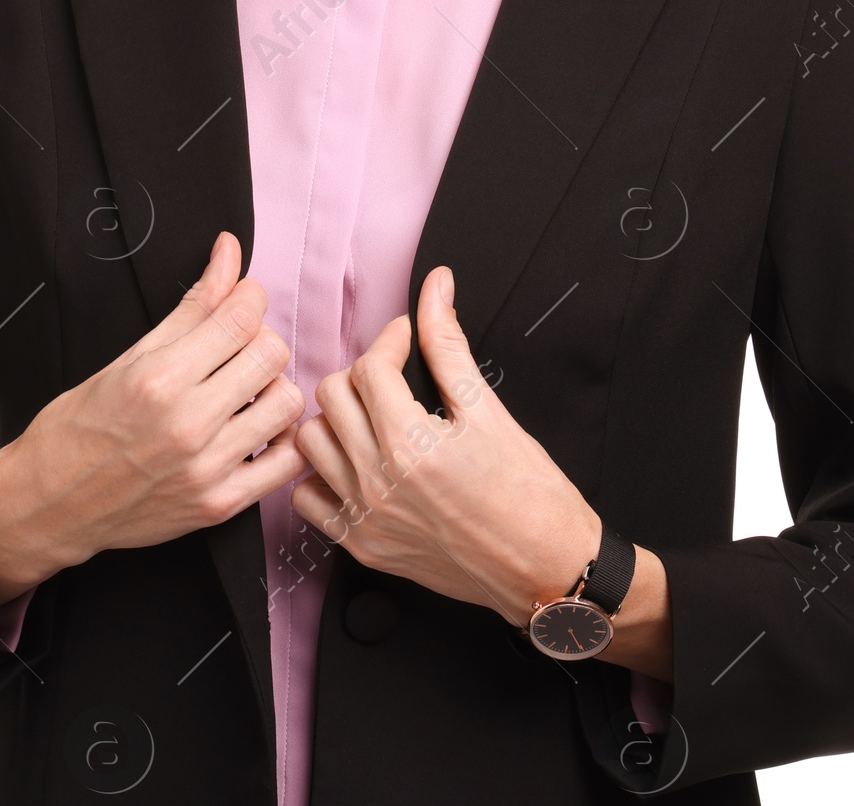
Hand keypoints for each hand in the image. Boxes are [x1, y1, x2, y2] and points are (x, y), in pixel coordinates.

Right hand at [0, 230, 306, 618]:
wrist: (50, 504)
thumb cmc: (79, 428)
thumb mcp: (130, 356)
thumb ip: (192, 305)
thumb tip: (229, 252)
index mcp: (160, 378)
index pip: (241, 316)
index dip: (250, 295)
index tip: (241, 299)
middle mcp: (188, 423)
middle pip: (271, 354)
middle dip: (259, 339)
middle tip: (237, 348)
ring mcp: (206, 469)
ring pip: (287, 402)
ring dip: (272, 387)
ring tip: (246, 390)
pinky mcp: (219, 505)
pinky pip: (288, 462)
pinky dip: (282, 439)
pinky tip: (257, 428)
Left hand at [289, 264, 607, 628]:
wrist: (545, 566)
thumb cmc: (528, 491)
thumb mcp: (488, 408)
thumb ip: (448, 343)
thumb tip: (435, 286)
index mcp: (411, 443)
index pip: (368, 367)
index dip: (391, 341)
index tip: (408, 340)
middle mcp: (378, 483)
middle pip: (332, 396)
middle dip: (362, 374)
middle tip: (394, 377)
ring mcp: (366, 519)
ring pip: (311, 443)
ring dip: (337, 419)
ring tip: (373, 416)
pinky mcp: (363, 547)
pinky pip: (308, 499)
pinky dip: (322, 474)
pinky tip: (357, 461)